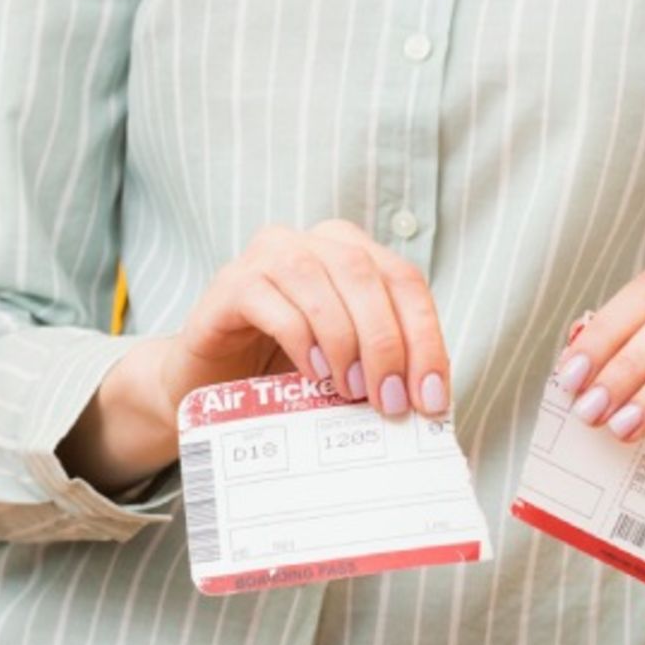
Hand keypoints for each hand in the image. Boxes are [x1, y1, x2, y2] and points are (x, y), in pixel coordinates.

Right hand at [159, 219, 448, 417]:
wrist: (213, 384)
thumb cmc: (288, 372)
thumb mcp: (351, 367)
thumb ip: (387, 367)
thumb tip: (430, 398)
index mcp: (352, 253)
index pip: (405, 282)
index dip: (425, 339)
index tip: (431, 398)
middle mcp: (311, 243)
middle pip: (365, 275)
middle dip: (386, 343)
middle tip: (390, 400)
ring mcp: (266, 256)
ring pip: (318, 281)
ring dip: (344, 341)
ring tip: (351, 391)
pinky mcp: (229, 284)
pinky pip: (271, 301)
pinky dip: (300, 339)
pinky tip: (313, 375)